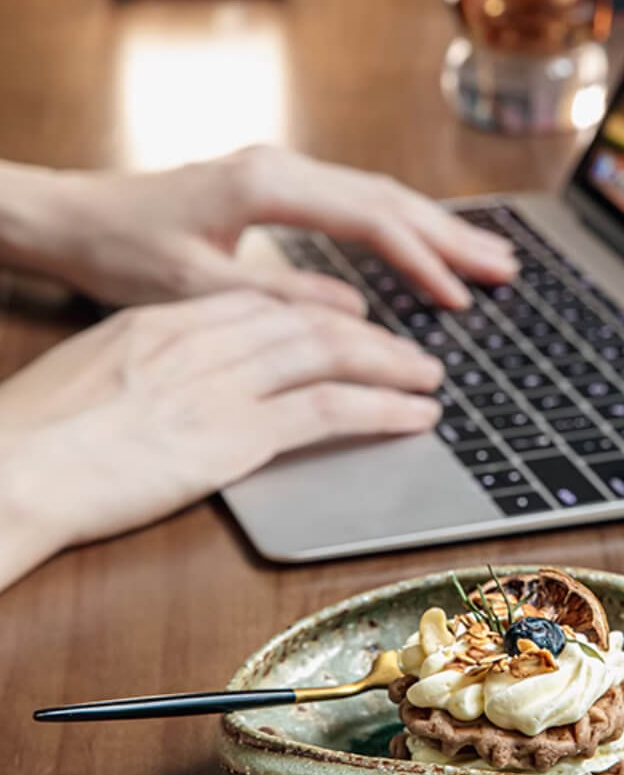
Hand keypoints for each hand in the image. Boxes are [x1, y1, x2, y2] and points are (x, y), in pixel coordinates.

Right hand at [0, 290, 443, 590]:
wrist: (12, 468)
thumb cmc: (38, 435)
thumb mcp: (98, 376)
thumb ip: (153, 365)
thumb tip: (183, 381)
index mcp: (165, 321)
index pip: (266, 306)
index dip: (321, 315)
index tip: (352, 326)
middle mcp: (203, 340)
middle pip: (310, 323)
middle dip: (372, 336)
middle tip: (411, 350)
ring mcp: (223, 383)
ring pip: (331, 357)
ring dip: (392, 366)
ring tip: (430, 379)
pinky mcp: (235, 433)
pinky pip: (329, 410)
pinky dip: (382, 409)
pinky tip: (414, 415)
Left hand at [15, 146, 517, 310]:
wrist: (76, 220)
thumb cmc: (124, 252)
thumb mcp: (198, 288)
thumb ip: (281, 298)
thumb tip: (355, 314)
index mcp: (270, 187)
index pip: (371, 222)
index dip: (422, 262)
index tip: (460, 298)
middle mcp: (284, 170)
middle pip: (390, 200)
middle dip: (453, 237)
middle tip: (507, 267)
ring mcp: (284, 175)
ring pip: (380, 197)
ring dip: (436, 229)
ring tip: (488, 256)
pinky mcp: (279, 190)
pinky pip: (357, 204)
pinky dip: (400, 228)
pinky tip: (424, 245)